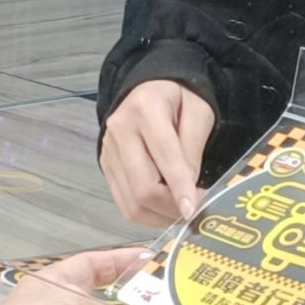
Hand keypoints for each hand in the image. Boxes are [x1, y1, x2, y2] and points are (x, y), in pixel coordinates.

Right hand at [100, 81, 215, 224]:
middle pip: (142, 186)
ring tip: (178, 210)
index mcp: (146, 109)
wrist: (149, 89)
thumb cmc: (179, 99)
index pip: (164, 155)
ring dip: (158, 215)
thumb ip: (194, 147)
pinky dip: (146, 213)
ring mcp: (108, 149)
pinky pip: (124, 202)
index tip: (192, 210)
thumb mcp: (199, 113)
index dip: (179, 186)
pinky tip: (162, 208)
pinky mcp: (105, 165)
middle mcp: (120, 129)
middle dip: (169, 207)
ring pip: (131, 201)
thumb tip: (189, 189)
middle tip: (191, 210)